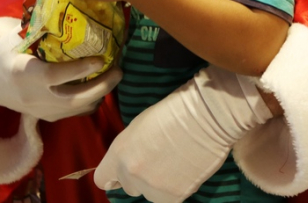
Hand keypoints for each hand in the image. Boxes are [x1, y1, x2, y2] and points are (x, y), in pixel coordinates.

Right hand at [0, 20, 121, 122]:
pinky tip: (101, 86)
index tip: (101, 59)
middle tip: (119, 71)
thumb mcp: (16, 37)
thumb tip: (64, 5)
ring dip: (100, 94)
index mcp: (24, 73)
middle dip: (101, 87)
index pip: (55, 75)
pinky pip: (75, 113)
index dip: (79, 69)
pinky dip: (91, 101)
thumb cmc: (7, 52)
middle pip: (73, 99)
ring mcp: (42, 111)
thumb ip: (38, 26)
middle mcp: (34, 96)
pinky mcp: (48, 117)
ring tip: (115, 75)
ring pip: (78, 109)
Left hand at [94, 65, 272, 201]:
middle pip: (128, 186)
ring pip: (149, 194)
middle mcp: (131, 173)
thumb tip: (125, 166)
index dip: (112, 176)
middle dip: (139, 176)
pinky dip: (175, 188)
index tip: (119, 174)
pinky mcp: (173, 197)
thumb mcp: (138, 127)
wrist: (204, 117)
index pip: (102, 179)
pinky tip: (184, 168)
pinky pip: (168, 198)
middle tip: (156, 159)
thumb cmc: (173, 112)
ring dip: (157, 183)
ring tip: (174, 161)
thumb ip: (127, 151)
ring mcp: (152, 188)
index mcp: (119, 152)